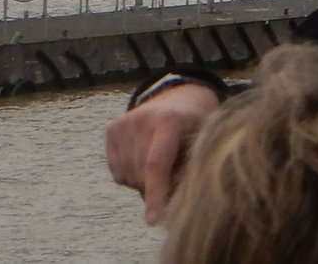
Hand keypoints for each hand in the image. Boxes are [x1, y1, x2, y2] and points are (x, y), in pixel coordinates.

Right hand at [104, 81, 220, 223]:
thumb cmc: (197, 126)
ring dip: (143, 182)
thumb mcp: (204, 142)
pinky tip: (145, 158)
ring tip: (162, 164)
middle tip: (174, 176)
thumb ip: (192, 170)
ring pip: (128, 177)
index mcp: (169, 120)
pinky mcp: (112, 129)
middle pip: (142, 175)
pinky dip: (131, 175)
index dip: (155, 194)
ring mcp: (124, 123)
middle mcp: (142, 119)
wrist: (180, 96)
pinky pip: (117, 172)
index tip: (153, 220)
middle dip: (156, 188)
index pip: (156, 164)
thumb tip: (176, 208)